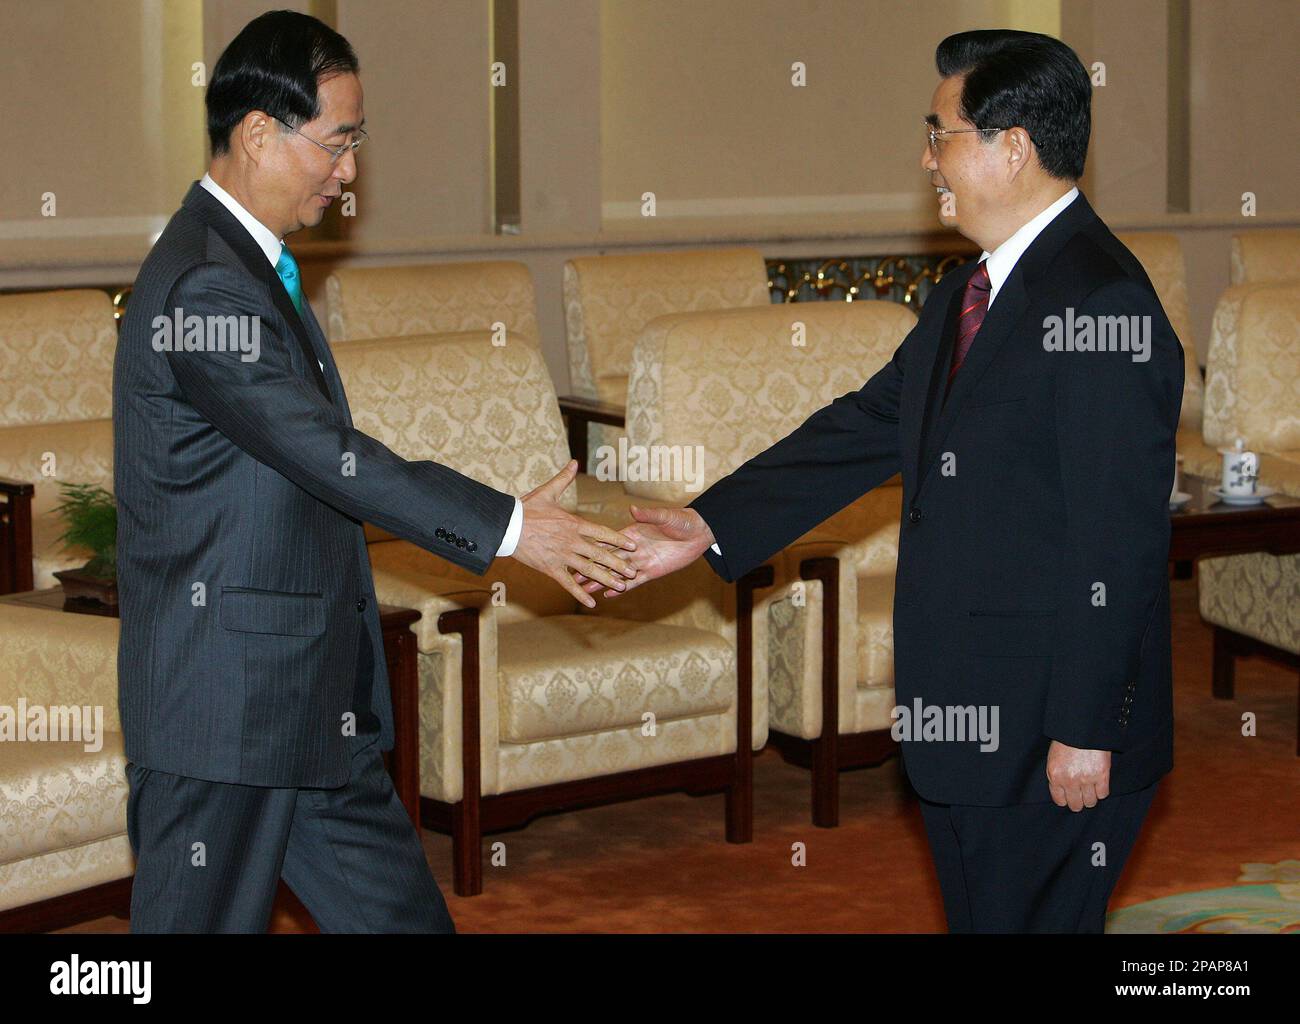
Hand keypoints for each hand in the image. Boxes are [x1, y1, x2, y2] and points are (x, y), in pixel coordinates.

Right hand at [510, 460, 637, 607]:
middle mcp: (571, 541)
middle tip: (633, 572)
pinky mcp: (550, 568)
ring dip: (606, 579)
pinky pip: (568, 583)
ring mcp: (561, 556)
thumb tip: (574, 462)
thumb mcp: (547, 491)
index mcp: (573, 523)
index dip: (619, 540)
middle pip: (600, 553)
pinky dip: (580, 594)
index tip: (633, 546)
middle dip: (618, 563)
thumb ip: (563, 478)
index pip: (602, 533)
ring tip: (621, 587)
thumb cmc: (526, 508)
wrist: (505, 526)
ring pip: (588, 570)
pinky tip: (592, 603)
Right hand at [575, 504, 714, 597]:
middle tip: (572, 576)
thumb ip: (648, 515)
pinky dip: (620, 589)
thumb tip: (633, 510)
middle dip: (589, 568)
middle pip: (607, 560)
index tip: (574, 552)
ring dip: (601, 581)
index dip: (591, 548)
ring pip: (616, 574)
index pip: (607, 542)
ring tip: (584, 589)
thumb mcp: (665, 516)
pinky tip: (607, 595)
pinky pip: (633, 583)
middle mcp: (633, 549)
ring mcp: (641, 562)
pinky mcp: (651, 572)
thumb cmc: (682, 520)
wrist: (699, 533)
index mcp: (631, 533)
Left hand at [1046, 740, 1110, 810]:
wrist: (1082, 728)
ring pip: (1090, 802)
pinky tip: (1099, 784)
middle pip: (1076, 805)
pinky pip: (1103, 794)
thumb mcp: (1053, 759)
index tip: (1069, 796)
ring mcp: (1086, 779)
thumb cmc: (1066, 741)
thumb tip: (1062, 793)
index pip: (1060, 800)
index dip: (1065, 800)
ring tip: (1090, 790)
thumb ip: (1056, 776)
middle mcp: (1070, 780)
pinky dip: (1101, 791)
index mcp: (1055, 776)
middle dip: (1078, 802)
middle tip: (1081, 795)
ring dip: (1090, 797)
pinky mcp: (1102, 775)